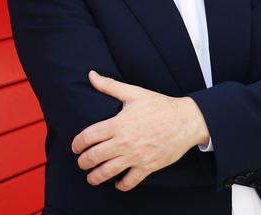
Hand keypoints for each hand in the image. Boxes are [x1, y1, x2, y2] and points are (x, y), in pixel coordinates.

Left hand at [71, 70, 208, 190]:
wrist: (185, 120)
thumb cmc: (159, 105)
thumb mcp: (134, 93)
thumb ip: (109, 86)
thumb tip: (91, 75)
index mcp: (119, 123)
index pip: (89, 137)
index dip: (77, 143)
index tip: (75, 147)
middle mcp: (124, 142)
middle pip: (94, 157)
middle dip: (83, 162)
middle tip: (81, 162)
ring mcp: (136, 156)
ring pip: (107, 172)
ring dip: (95, 177)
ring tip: (91, 177)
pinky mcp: (148, 166)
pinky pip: (130, 182)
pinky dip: (121, 185)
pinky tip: (117, 183)